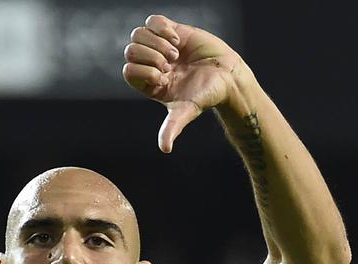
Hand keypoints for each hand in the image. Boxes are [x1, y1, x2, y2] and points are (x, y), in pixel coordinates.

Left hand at [123, 14, 245, 152]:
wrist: (228, 75)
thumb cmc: (207, 95)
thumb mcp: (188, 111)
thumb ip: (173, 127)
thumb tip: (165, 149)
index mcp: (149, 83)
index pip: (129, 70)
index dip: (145, 70)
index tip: (165, 76)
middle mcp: (151, 64)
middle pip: (130, 50)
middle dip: (151, 54)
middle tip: (172, 63)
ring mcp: (160, 46)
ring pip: (138, 34)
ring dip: (158, 42)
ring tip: (176, 52)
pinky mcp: (171, 30)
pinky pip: (153, 21)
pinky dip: (163, 28)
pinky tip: (177, 38)